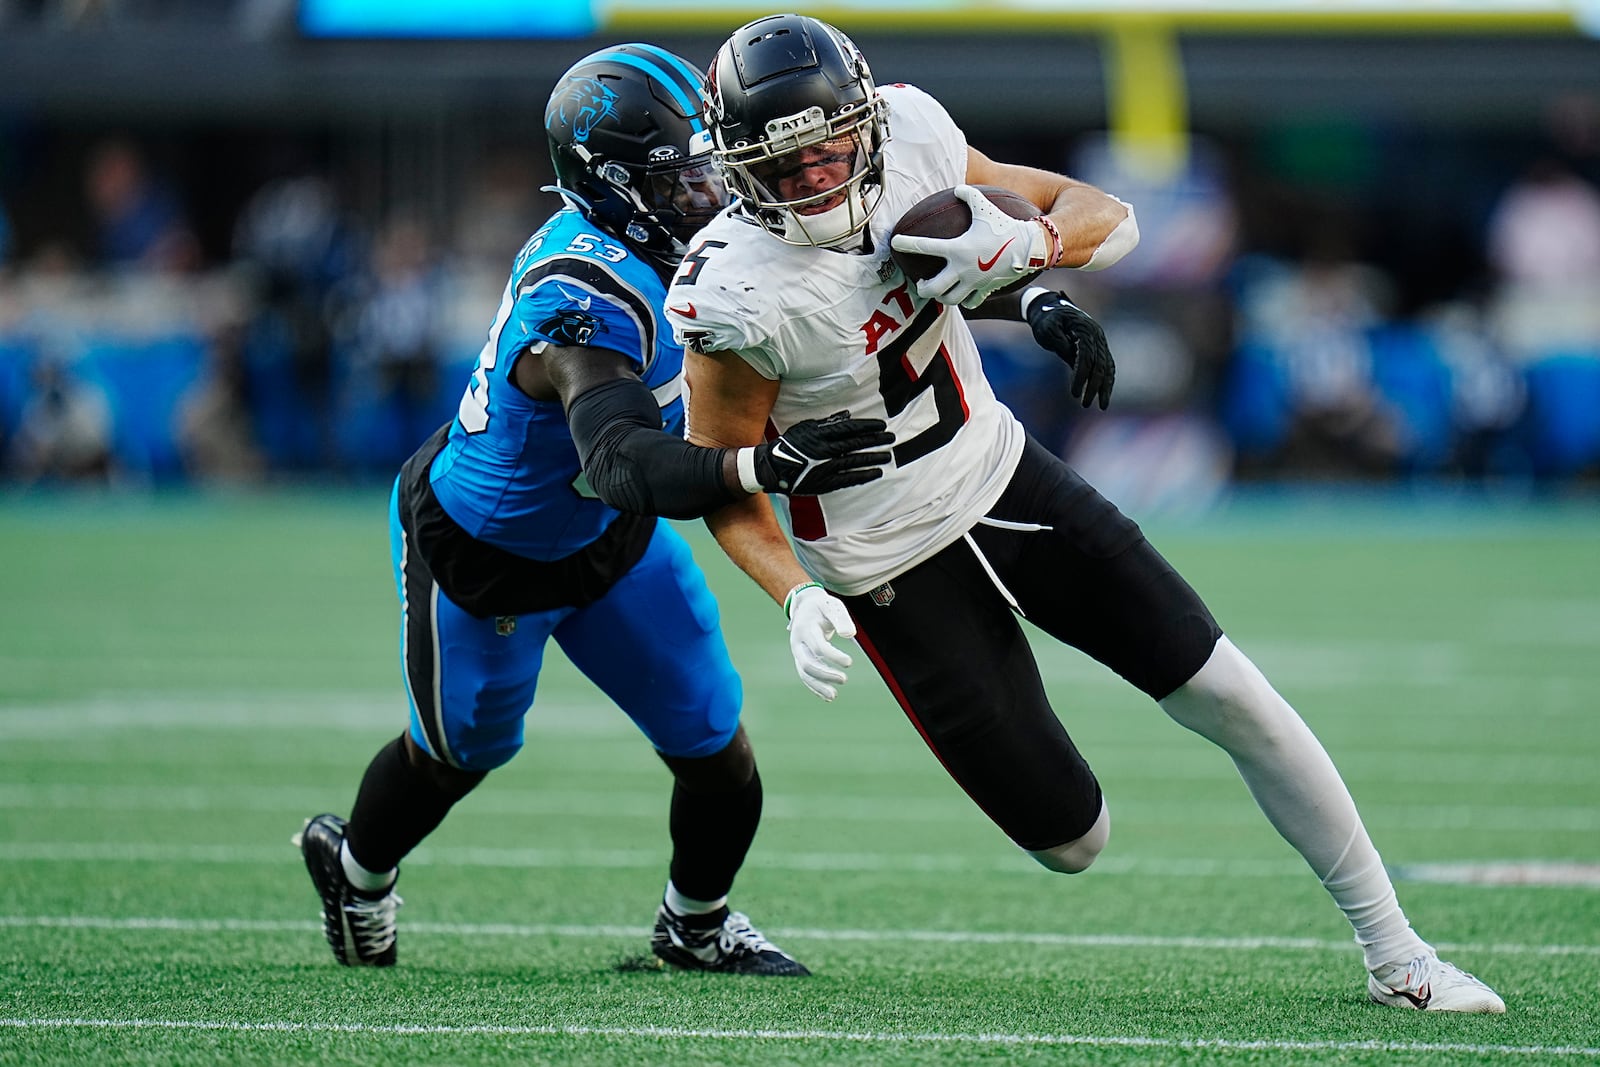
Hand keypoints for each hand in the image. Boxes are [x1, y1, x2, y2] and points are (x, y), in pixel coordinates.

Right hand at [742, 411, 893, 495]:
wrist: (772, 468)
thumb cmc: (790, 444)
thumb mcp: (806, 427)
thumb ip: (828, 422)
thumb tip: (847, 415)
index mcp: (820, 433)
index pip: (850, 428)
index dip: (868, 426)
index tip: (882, 425)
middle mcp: (824, 449)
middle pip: (856, 444)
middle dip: (876, 440)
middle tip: (891, 438)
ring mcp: (825, 467)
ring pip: (855, 461)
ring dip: (873, 458)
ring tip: (888, 456)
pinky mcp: (825, 483)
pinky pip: (848, 479)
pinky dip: (863, 475)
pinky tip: (876, 472)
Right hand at [785, 583, 855, 701]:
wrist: (804, 605)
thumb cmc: (822, 606)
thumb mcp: (832, 606)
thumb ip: (841, 619)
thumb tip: (850, 634)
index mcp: (806, 628)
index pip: (818, 647)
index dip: (833, 656)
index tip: (849, 662)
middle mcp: (798, 642)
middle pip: (807, 663)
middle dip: (825, 674)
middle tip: (844, 679)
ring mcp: (797, 651)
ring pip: (804, 672)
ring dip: (818, 685)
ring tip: (833, 696)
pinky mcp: (800, 658)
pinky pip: (805, 675)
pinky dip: (815, 686)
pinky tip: (827, 695)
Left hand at [890, 185, 1047, 308]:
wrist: (1029, 246)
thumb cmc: (1005, 224)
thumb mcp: (985, 206)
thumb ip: (969, 195)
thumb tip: (958, 187)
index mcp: (956, 248)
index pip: (923, 246)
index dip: (906, 244)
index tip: (894, 243)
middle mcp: (961, 269)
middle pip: (932, 288)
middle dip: (922, 288)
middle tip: (920, 282)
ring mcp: (973, 282)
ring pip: (950, 300)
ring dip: (942, 297)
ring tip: (939, 292)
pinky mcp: (985, 289)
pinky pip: (970, 302)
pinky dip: (965, 301)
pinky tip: (964, 296)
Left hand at [1024, 288, 1114, 409]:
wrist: (1050, 308)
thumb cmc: (1046, 320)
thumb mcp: (1047, 330)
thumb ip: (1061, 344)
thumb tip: (1074, 361)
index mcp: (1085, 329)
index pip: (1087, 357)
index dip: (1081, 376)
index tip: (1074, 394)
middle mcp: (1097, 335)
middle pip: (1100, 365)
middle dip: (1094, 387)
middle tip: (1086, 404)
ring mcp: (1100, 341)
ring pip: (1108, 367)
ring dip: (1106, 387)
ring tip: (1102, 406)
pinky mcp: (1099, 347)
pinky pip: (1107, 365)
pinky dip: (1107, 380)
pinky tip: (1104, 394)